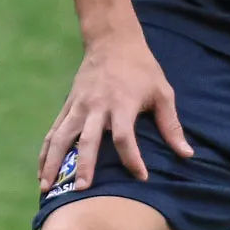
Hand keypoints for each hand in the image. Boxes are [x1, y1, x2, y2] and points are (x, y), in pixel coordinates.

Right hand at [38, 30, 192, 190]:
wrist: (112, 40)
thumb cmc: (142, 68)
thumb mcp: (162, 92)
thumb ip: (171, 125)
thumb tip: (187, 154)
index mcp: (122, 104)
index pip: (125, 137)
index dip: (132, 158)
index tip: (141, 177)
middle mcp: (97, 107)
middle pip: (88, 139)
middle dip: (84, 165)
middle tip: (81, 189)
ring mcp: (78, 106)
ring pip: (62, 137)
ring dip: (53, 162)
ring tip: (46, 187)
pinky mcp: (68, 105)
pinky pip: (54, 131)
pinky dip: (46, 151)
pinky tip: (41, 171)